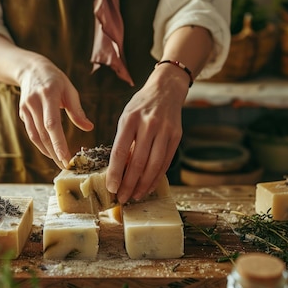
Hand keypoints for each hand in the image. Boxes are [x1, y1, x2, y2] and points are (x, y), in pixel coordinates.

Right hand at [17, 57, 93, 167]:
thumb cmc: (55, 80)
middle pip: (43, 133)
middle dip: (54, 152)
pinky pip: (31, 133)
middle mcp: (34, 103)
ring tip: (59, 161)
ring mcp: (25, 109)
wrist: (31, 69)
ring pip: (35, 136)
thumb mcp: (69, 89)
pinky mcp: (22, 113)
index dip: (58, 143)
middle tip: (66, 166)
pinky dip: (41, 144)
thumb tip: (89, 128)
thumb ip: (77, 110)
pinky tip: (50, 151)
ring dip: (47, 151)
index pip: (52, 124)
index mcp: (48, 95)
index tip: (66, 158)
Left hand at [106, 65, 187, 203]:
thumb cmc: (141, 106)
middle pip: (138, 161)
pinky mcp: (176, 136)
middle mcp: (149, 124)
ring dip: (143, 185)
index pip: (120, 151)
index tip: (111, 188)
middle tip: (122, 198)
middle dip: (129, 184)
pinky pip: (165, 162)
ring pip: (153, 165)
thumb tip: (118, 171)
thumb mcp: (127, 117)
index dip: (115, 172)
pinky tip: (148, 186)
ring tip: (135, 196)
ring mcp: (165, 130)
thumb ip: (123, 141)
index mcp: (130, 119)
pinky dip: (156, 177)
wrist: (166, 89)